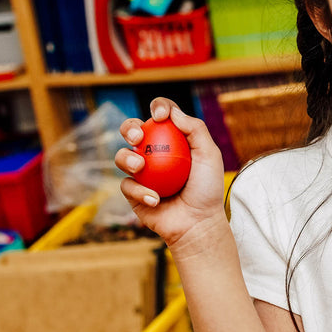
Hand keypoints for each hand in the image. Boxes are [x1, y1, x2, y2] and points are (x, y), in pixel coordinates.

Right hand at [115, 98, 225, 246]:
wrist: (198, 223)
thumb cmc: (207, 189)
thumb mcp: (210, 156)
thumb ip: (196, 130)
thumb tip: (173, 113)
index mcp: (173, 139)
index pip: (162, 116)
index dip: (158, 107)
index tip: (161, 115)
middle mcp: (154, 152)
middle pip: (133, 130)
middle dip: (130, 128)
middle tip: (138, 137)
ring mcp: (141, 172)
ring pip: (122, 155)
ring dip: (127, 158)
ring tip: (140, 167)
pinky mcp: (133, 191)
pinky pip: (126, 184)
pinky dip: (140, 191)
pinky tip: (155, 199)